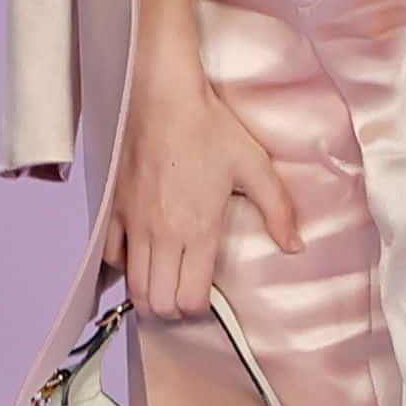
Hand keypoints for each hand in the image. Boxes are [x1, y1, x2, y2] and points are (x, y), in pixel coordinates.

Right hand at [114, 63, 303, 321]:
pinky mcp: (115, 207)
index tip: (208, 297)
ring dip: (149, 294)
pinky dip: (123, 266)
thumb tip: (295, 245)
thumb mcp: (254, 166)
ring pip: (133, 286)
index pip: (188, 299)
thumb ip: (278, 210)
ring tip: (165, 283)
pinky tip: (140, 256)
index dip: (199, 309)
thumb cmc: (208, 127)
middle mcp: (162, 233)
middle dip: (173, 309)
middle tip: (186, 295)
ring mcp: (134, 222)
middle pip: (157, 302)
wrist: (163, 96)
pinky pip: (110, 255)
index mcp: (197, 229)